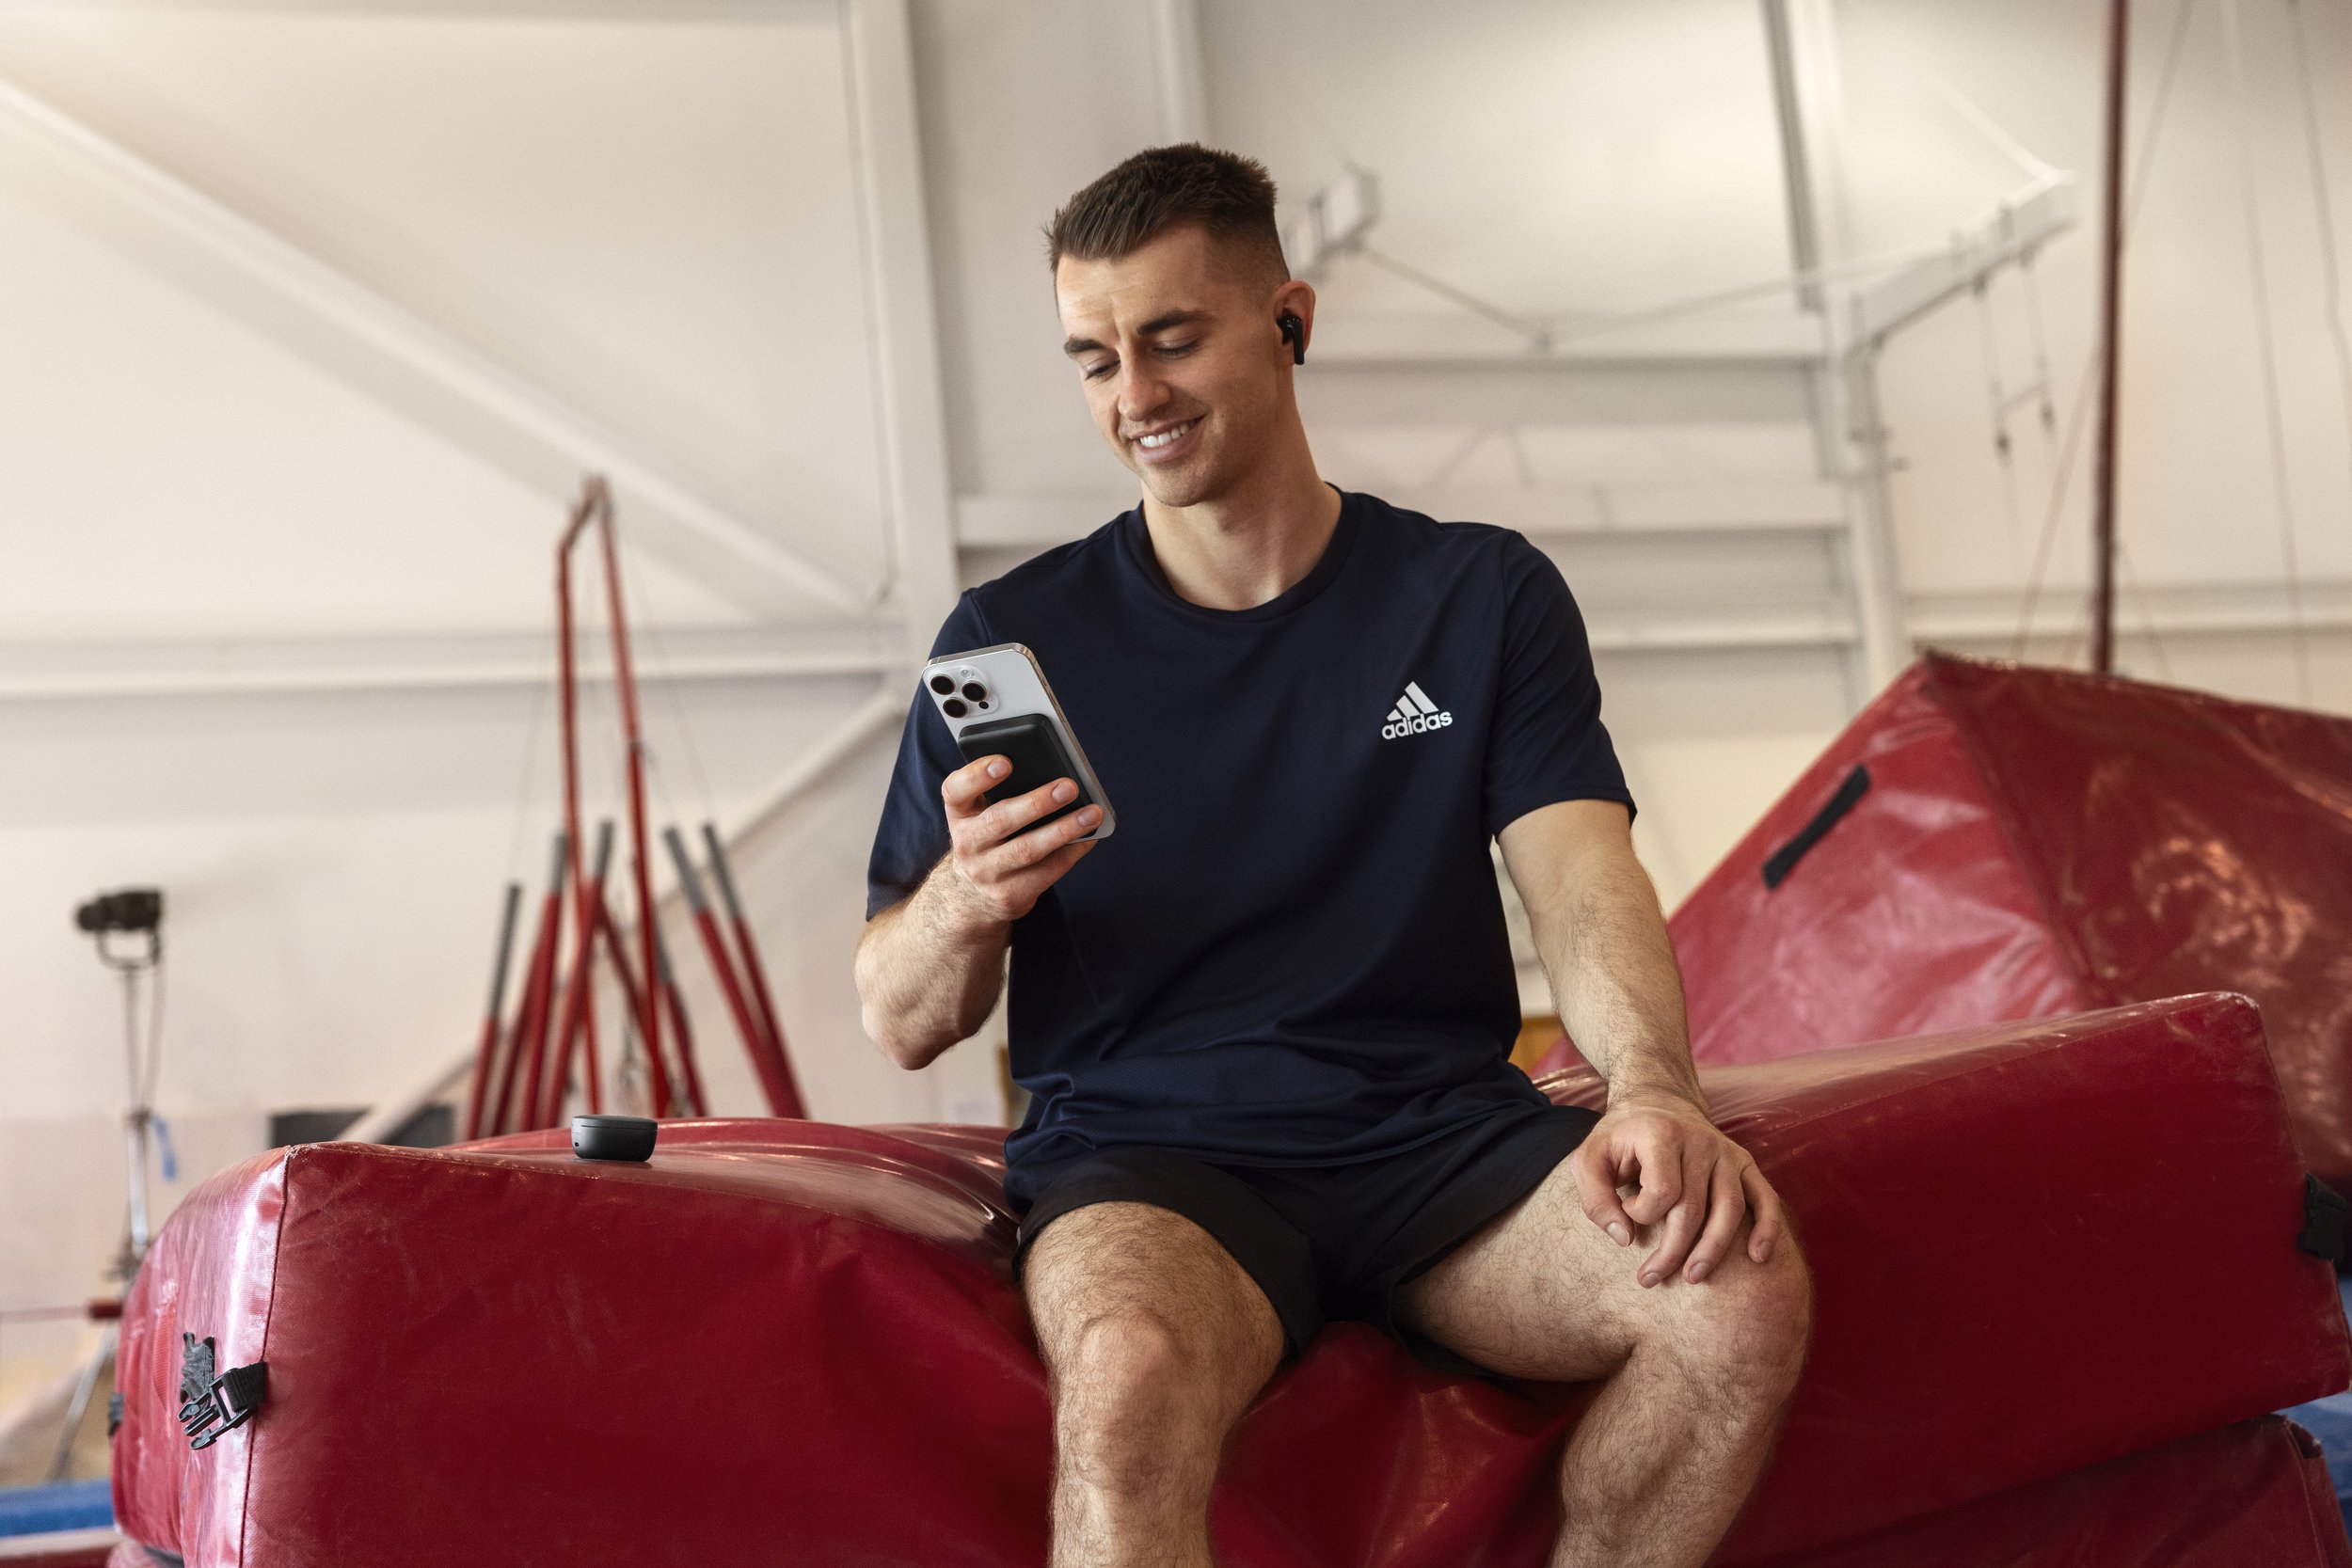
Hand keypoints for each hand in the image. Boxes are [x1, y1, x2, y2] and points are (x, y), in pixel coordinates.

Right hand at [937, 755, 1100, 924]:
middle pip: (1000, 820)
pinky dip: (1071, 852)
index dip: (978, 775)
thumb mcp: (979, 814)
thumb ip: (1002, 792)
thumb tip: (1054, 777)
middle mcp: (967, 843)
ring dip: (1063, 830)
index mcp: (959, 813)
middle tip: (1069, 787)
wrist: (973, 894)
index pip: (956, 790)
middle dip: (1037, 803)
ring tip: (1092, 814)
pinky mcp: (1009, 894)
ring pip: (1027, 850)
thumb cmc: (988, 838)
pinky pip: (1046, 872)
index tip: (1006, 762)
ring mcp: (986, 873)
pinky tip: (1089, 837)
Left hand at [1569, 1093, 1786, 1288]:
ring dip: (1712, 1251)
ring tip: (1693, 1277)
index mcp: (1662, 1134)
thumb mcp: (1589, 1159)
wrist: (1656, 1102)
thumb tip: (1625, 1240)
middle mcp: (1700, 1141)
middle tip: (1649, 1279)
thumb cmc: (1620, 1139)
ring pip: (1730, 1210)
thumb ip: (1596, 1200)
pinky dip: (1767, 1228)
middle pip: (1693, 1210)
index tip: (1628, 1211)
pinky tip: (1757, 1257)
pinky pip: (1765, 1198)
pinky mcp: (1744, 1163)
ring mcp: (1727, 1152)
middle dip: (1671, 1252)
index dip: (1642, 1214)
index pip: (1662, 1192)